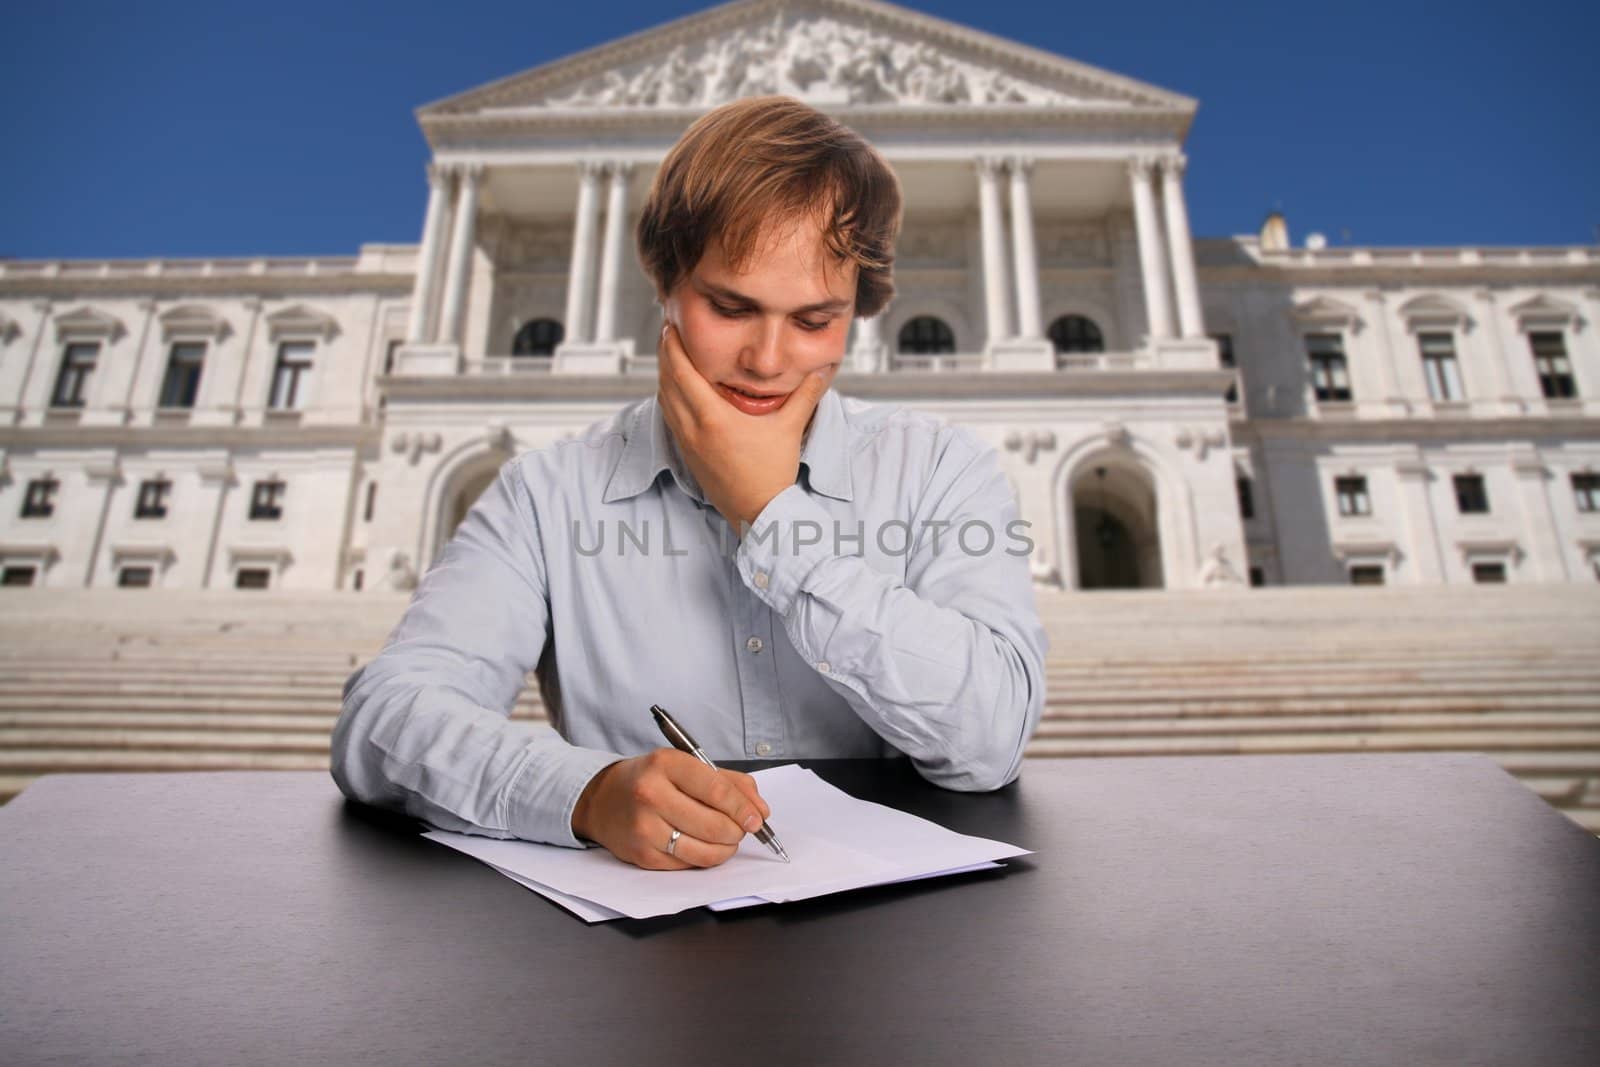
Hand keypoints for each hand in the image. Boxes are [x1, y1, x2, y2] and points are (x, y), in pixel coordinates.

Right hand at [570, 748, 772, 869]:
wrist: (602, 800)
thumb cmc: (651, 780)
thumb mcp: (687, 765)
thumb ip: (729, 782)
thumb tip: (759, 810)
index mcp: (666, 764)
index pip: (717, 790)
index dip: (743, 808)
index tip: (757, 818)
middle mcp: (651, 794)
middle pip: (714, 825)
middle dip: (737, 832)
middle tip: (740, 829)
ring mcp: (644, 827)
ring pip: (704, 851)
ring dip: (725, 849)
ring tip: (725, 839)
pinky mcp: (642, 855)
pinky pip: (688, 864)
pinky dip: (703, 858)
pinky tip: (700, 845)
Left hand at [656, 319, 836, 530]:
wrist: (759, 512)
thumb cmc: (773, 473)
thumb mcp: (790, 428)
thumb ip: (805, 395)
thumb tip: (822, 370)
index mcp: (714, 419)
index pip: (682, 373)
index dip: (673, 348)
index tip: (672, 327)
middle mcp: (694, 430)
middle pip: (666, 383)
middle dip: (665, 356)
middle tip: (668, 334)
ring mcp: (688, 443)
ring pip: (664, 401)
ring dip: (664, 376)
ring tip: (671, 357)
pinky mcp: (688, 454)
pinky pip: (670, 418)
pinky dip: (669, 398)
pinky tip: (678, 391)